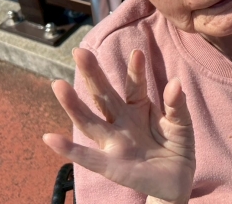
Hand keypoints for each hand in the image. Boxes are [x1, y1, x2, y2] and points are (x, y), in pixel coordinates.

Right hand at [43, 48, 194, 202]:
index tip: (137, 52)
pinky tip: (50, 138)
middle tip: (80, 51)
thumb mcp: (181, 123)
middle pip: (104, 96)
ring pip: (89, 122)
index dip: (135, 70)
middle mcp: (122, 122)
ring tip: (58, 85)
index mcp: (139, 108)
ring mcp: (115, 143)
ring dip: (73, 104)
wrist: (177, 181)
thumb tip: (176, 83)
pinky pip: (89, 157)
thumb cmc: (176, 146)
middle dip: (92, 75)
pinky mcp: (113, 166)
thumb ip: (177, 104)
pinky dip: (69, 149)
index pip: (135, 86)